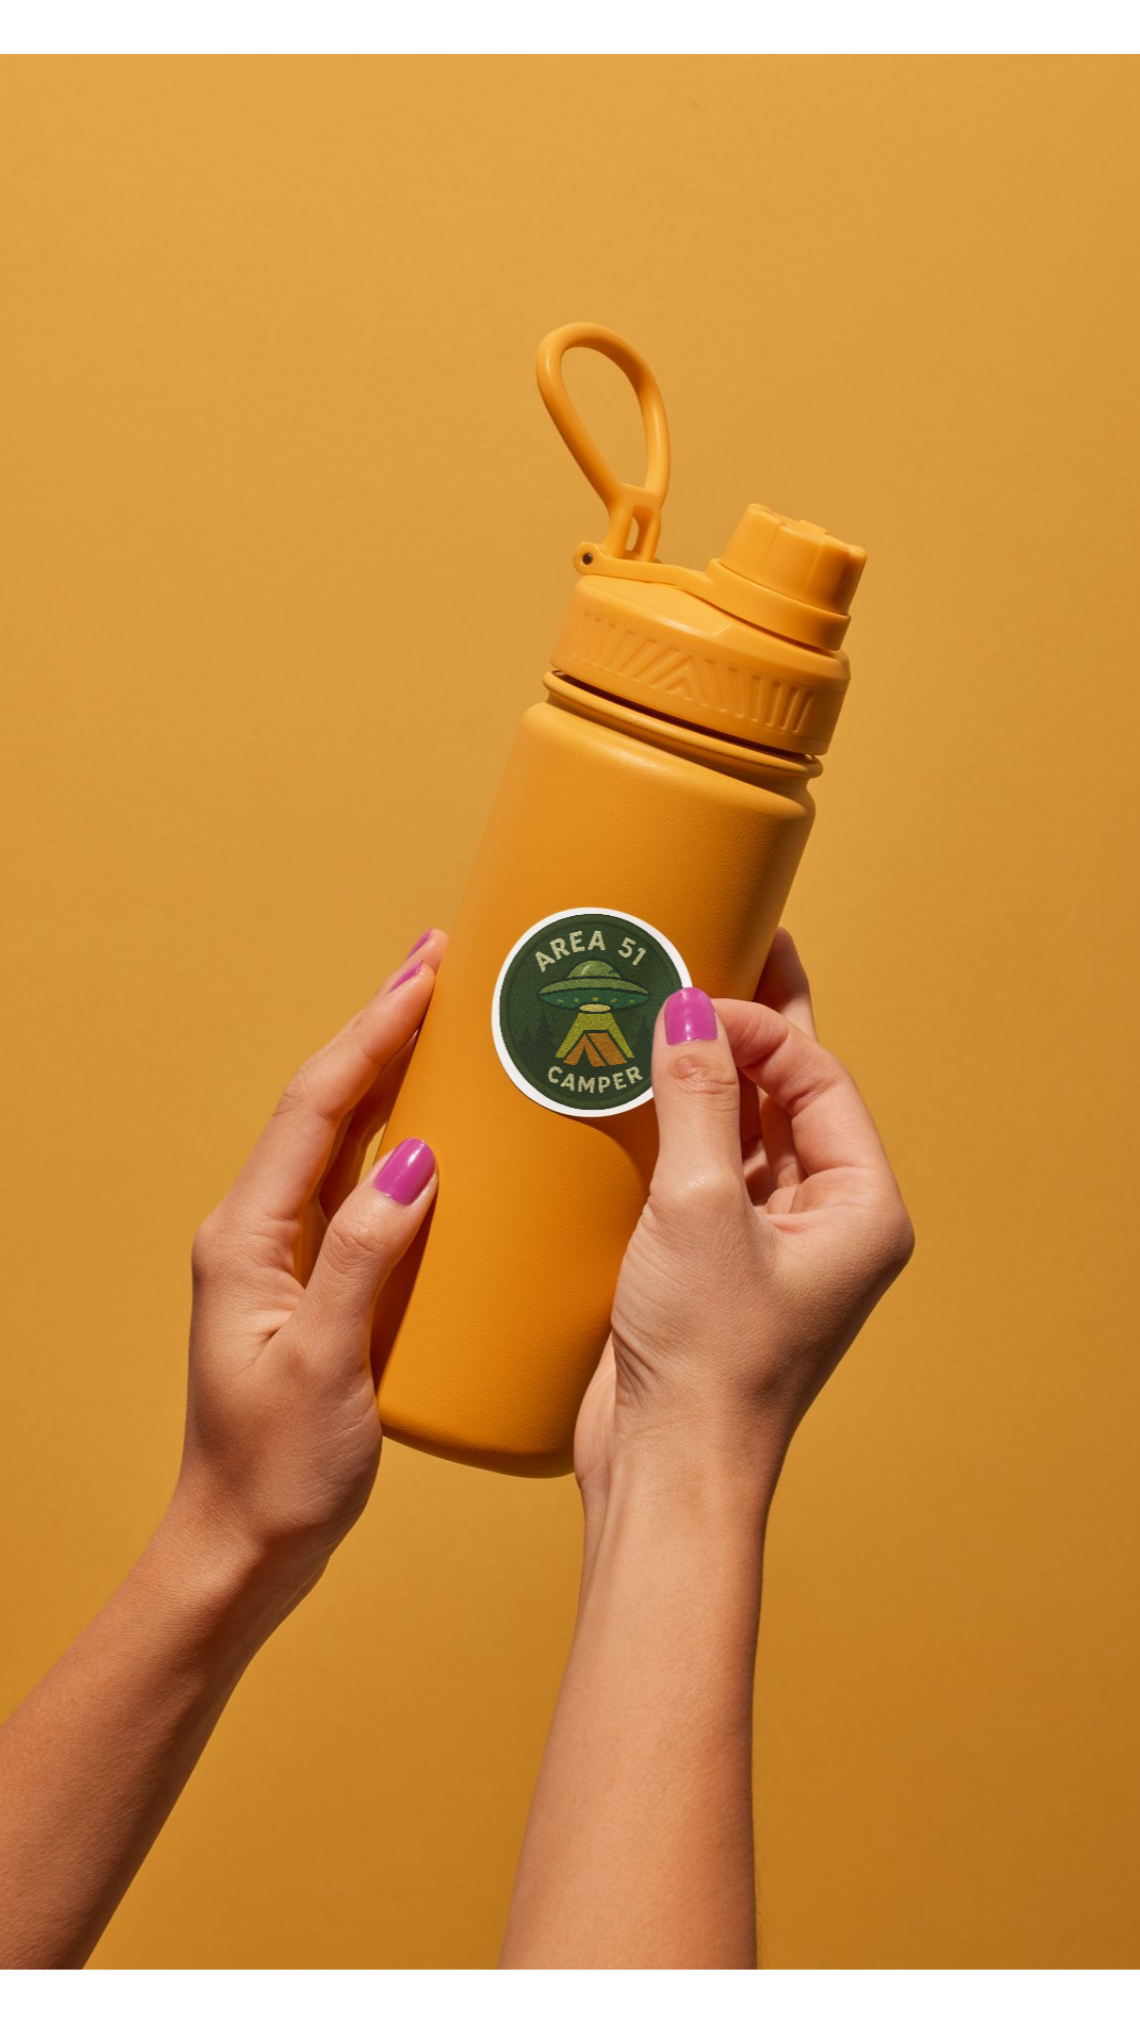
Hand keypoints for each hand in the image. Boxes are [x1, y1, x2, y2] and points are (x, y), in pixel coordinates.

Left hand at [171, 932, 444, 1617]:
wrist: (243, 1549)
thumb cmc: (276, 1473)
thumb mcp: (326, 1367)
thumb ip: (363, 1259)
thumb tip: (415, 1160)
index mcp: (248, 1238)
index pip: (314, 1108)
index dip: (369, 1033)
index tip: (423, 976)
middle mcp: (259, 1232)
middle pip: (323, 1104)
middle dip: (380, 1027)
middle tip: (439, 962)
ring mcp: (284, 1257)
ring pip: (341, 1138)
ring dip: (389, 1072)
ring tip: (444, 1017)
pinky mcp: (314, 1285)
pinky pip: (358, 1187)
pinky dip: (399, 1136)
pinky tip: (440, 1128)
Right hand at [576, 932, 912, 1516]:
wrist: (666, 1473)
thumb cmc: (708, 1360)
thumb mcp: (700, 1209)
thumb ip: (699, 1100)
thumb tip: (689, 1009)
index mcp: (860, 1208)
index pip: (817, 1079)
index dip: (759, 1025)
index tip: (691, 990)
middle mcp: (826, 1220)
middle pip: (790, 1093)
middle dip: (749, 1026)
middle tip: (716, 942)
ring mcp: (769, 1242)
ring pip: (744, 1128)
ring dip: (705, 1072)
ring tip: (665, 999)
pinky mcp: (712, 1262)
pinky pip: (703, 1168)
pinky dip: (674, 1123)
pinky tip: (635, 1085)